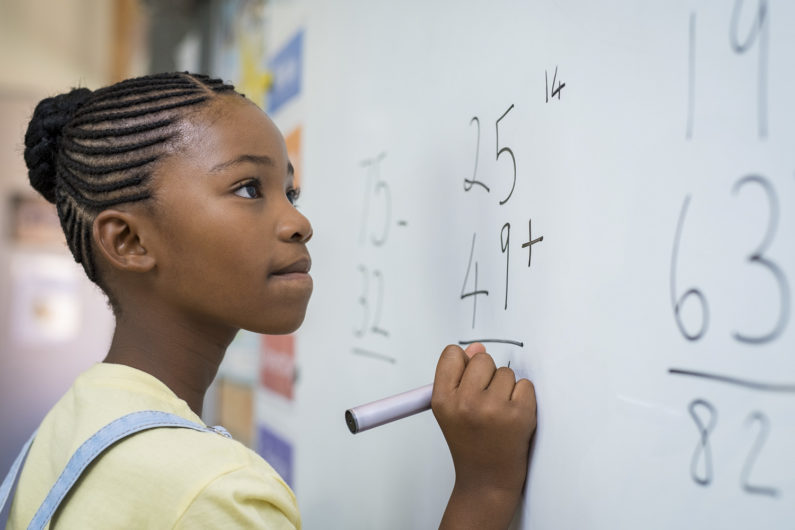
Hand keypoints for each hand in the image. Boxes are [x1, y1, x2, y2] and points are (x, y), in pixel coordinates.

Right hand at [431, 343, 536, 529]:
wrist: (487, 480)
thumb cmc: (470, 443)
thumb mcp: (451, 410)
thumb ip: (459, 376)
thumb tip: (477, 348)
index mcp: (443, 400)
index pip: (452, 354)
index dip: (463, 363)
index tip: (468, 378)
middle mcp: (466, 403)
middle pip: (482, 358)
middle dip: (487, 375)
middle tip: (485, 401)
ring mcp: (493, 409)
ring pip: (506, 372)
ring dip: (506, 388)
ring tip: (499, 413)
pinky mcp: (519, 415)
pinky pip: (526, 385)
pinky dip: (523, 398)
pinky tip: (513, 416)